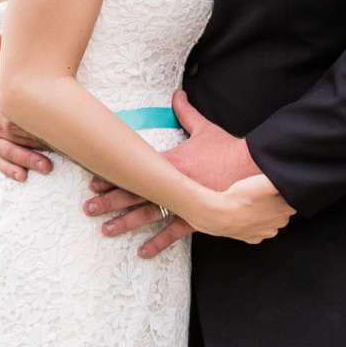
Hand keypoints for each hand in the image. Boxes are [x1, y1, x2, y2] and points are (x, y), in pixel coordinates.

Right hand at [0, 34, 52, 181]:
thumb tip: (0, 37)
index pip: (14, 115)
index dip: (33, 123)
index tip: (53, 128)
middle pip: (15, 137)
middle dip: (37, 146)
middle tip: (61, 153)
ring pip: (7, 151)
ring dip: (26, 160)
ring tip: (45, 168)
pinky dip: (8, 169)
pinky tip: (22, 177)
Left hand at [85, 91, 253, 254]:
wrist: (257, 170)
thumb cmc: (230, 150)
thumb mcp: (206, 129)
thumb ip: (187, 113)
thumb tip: (177, 94)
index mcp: (172, 162)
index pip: (136, 169)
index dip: (114, 176)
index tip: (94, 182)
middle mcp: (174, 183)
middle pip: (135, 192)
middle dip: (110, 201)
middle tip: (88, 208)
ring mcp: (184, 202)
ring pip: (148, 213)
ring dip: (125, 222)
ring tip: (106, 229)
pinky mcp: (198, 216)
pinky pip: (174, 232)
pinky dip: (158, 243)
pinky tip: (143, 252)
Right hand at [202, 170, 294, 247]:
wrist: (219, 215)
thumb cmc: (241, 197)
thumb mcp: (262, 181)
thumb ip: (279, 180)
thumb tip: (292, 180)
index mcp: (285, 210)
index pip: (294, 200)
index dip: (285, 193)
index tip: (275, 189)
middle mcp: (278, 224)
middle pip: (283, 212)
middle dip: (276, 204)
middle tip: (262, 195)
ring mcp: (265, 233)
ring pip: (271, 222)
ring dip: (265, 215)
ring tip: (252, 205)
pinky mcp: (252, 239)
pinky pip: (257, 231)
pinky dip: (253, 225)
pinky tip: (246, 216)